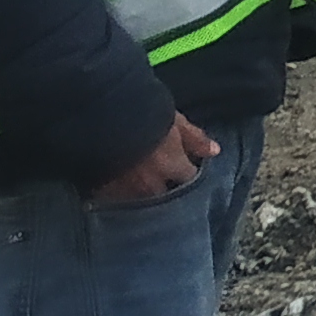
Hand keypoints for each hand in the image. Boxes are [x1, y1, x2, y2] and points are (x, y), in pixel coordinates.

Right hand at [86, 113, 217, 204]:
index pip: (188, 178)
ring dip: (140, 194)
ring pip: (139, 200)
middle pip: (164, 195)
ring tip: (136, 184)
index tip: (184, 168)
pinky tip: (113, 187)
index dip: (187, 173)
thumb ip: (194, 138)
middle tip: (160, 179)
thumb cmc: (142, 114)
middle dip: (165, 190)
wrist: (101, 117)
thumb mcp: (173, 120)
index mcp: (172, 165)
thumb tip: (215, 152)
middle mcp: (152, 183)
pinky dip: (115, 196)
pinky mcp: (102, 193)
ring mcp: (126, 191)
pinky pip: (112, 201)